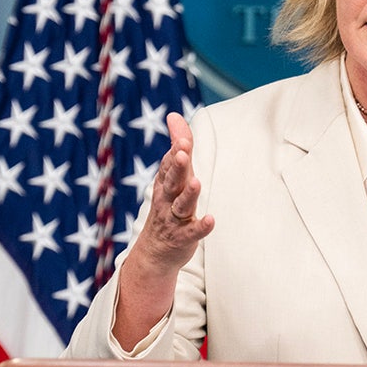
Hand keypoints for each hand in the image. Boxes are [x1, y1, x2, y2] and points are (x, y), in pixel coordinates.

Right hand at [133, 112, 214, 275]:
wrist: (155, 251)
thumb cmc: (168, 205)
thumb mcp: (172, 175)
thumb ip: (177, 146)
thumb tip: (174, 115)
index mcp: (165, 182)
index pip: (169, 164)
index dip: (176, 151)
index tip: (182, 138)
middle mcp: (167, 199)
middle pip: (172, 181)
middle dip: (176, 167)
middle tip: (182, 152)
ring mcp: (174, 219)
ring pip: (181, 205)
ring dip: (188, 194)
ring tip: (197, 182)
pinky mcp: (183, 238)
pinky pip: (192, 232)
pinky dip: (200, 227)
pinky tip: (211, 220)